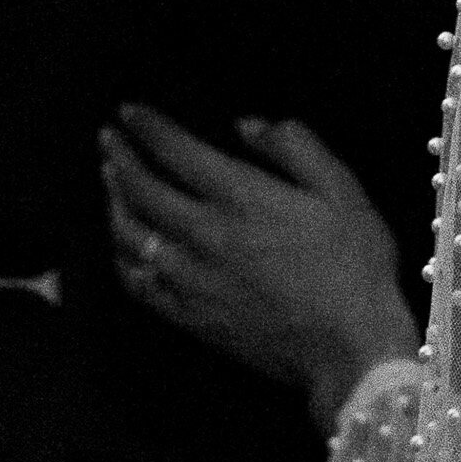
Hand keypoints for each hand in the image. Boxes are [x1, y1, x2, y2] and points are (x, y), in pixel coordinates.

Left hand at [100, 106, 419, 434]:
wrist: (350, 350)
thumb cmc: (354, 265)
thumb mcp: (342, 191)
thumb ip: (294, 148)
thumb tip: (247, 125)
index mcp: (240, 198)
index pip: (176, 152)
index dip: (148, 128)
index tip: (129, 111)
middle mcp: (204, 234)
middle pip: (142, 190)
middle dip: (119, 158)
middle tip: (106, 137)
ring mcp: (190, 280)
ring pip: (131, 236)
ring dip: (113, 203)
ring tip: (109, 181)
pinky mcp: (189, 317)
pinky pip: (138, 283)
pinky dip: (123, 257)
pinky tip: (123, 245)